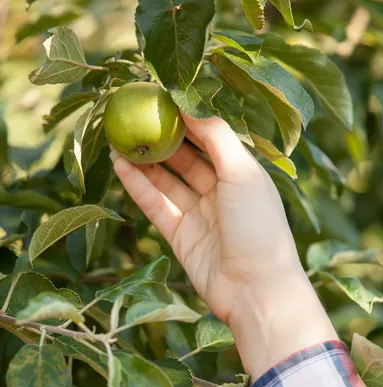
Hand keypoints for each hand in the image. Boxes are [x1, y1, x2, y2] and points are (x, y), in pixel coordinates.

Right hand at [111, 114, 336, 379]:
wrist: (256, 290)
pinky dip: (138, 186)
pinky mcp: (180, 235)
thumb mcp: (243, 173)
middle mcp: (221, 191)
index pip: (210, 137)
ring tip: (120, 137)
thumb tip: (190, 104)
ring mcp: (199, 214)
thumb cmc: (258, 226)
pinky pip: (156, 205)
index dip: (187, 117)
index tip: (161, 96)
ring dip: (145, 160)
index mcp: (242, 173)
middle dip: (162, 137)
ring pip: (167, 180)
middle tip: (135, 114)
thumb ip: (217, 136)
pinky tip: (121, 165)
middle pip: (186, 157)